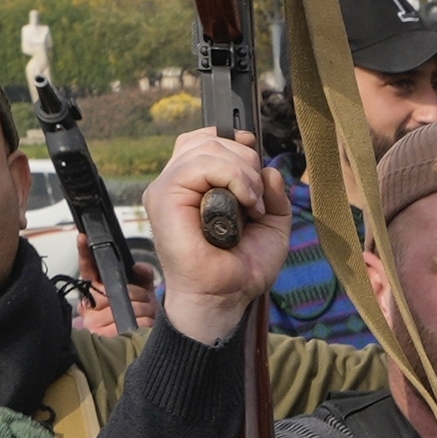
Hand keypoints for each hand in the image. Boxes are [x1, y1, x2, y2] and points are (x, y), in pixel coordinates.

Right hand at [145, 130, 289, 345]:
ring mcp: (166, 189)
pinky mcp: (163, 198)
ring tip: (253, 204)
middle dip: (245, 159)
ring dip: (242, 172)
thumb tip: (270, 169)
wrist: (224, 297)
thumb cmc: (241, 267)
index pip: (203, 140)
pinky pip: (199, 166)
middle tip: (258, 198)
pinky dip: (232, 177)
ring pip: (206, 149)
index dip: (231, 141)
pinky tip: (245, 203)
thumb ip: (272, 193)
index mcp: (194, 186)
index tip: (255, 159)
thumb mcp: (271, 224)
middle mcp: (176, 184)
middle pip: (207, 140)